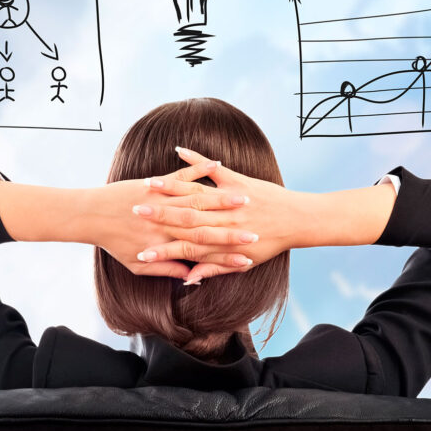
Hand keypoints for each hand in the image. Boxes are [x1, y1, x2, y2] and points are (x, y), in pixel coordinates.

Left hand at [90, 154, 259, 281]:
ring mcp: (162, 200)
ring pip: (199, 198)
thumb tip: (187, 279)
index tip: (252, 250)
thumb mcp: (137, 264)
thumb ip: (164, 270)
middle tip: (258, 222)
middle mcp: (169, 221)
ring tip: (247, 195)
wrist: (89, 216)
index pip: (205, 246)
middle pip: (208, 221)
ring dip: (224, 196)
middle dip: (235, 223)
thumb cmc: (112, 241)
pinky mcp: (155, 184)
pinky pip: (181, 174)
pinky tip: (216, 162)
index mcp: (168, 242)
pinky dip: (198, 167)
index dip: (230, 249)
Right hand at [134, 146, 309, 282]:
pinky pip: (213, 169)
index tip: (138, 250)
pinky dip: (196, 159)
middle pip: (183, 219)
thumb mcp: (244, 260)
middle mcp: (221, 220)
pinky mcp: (237, 181)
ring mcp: (229, 199)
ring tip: (146, 183)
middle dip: (156, 216)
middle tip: (132, 213)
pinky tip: (178, 150)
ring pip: (193, 194)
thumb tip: (191, 279)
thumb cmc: (271, 241)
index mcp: (222, 240)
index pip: (185, 247)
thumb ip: (215, 268)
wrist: (298, 221)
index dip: (161, 250)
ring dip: (169, 187)